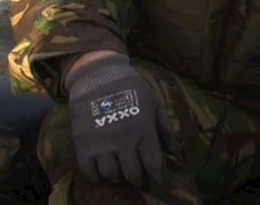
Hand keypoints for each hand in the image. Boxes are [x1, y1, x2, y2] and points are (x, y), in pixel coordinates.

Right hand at [65, 53, 175, 190]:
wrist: (97, 77)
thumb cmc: (131, 89)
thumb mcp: (154, 104)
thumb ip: (166, 130)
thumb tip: (176, 153)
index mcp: (143, 131)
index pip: (152, 164)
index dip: (156, 177)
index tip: (157, 182)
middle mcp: (123, 142)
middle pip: (132, 173)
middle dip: (139, 180)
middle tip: (140, 181)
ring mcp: (102, 145)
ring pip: (112, 174)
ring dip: (119, 178)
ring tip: (122, 175)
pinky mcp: (83, 146)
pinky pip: (90, 171)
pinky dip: (97, 177)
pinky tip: (103, 174)